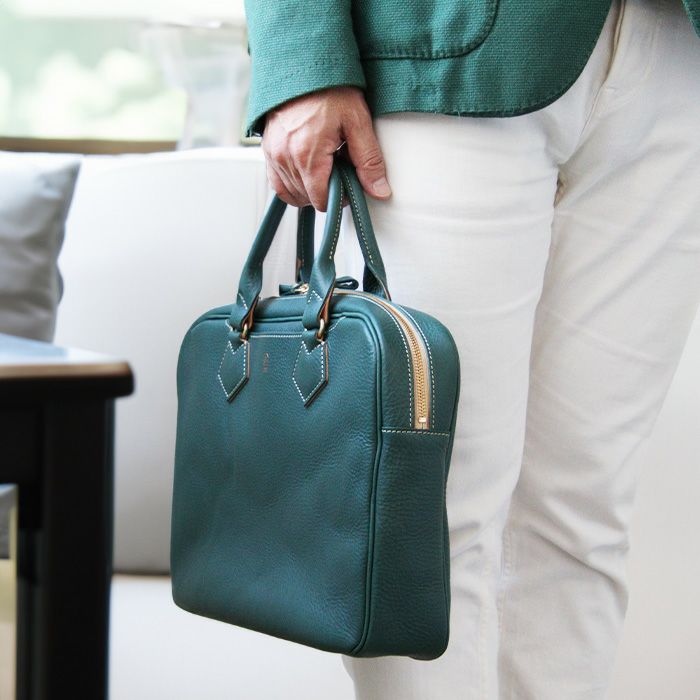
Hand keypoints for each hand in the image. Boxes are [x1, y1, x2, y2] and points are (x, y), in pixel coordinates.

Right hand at [262, 86, 390, 210]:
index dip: (338, 197)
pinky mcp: (267, 148)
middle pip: (305, 198)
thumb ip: (368, 161)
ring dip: (308, 189)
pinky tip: (307, 171)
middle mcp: (284, 157)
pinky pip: (276, 181)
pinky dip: (291, 183)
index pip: (320, 200)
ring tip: (324, 167)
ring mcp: (273, 153)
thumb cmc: (330, 88)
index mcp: (307, 154)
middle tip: (339, 170)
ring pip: (289, 193)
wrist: (304, 62)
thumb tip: (380, 191)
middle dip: (324, 192)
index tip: (348, 182)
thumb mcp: (357, 123)